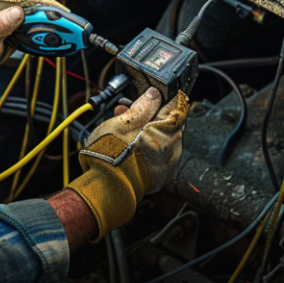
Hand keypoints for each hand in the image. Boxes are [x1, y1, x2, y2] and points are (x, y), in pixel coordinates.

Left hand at [0, 0, 63, 95]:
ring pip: (33, 21)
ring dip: (48, 27)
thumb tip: (17, 12)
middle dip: (51, 15)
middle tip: (69, 24)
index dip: (43, 2)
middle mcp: (1, 10)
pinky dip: (41, 37)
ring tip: (66, 34)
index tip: (59, 9)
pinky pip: (30, 33)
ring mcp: (7, 23)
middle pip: (32, 9)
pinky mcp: (11, 35)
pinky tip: (52, 41)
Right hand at [68, 87, 188, 240]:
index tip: (159, 92)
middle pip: (168, 122)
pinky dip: (148, 147)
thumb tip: (154, 94)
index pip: (177, 105)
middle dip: (151, 114)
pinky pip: (159, 154)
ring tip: (124, 127)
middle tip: (130, 110)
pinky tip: (131, 145)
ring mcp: (169, 163)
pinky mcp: (161, 175)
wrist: (105, 190)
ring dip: (148, 130)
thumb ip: (142, 106)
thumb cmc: (111, 156)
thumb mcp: (123, 122)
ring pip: (162, 138)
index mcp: (166, 130)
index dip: (167, 96)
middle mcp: (173, 147)